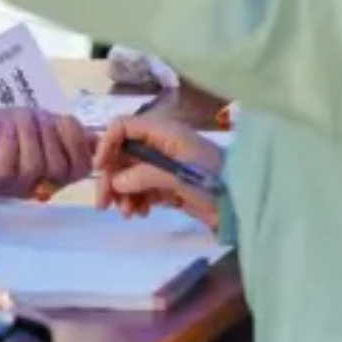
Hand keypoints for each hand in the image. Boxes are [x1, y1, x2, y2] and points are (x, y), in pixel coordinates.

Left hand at [0, 109, 94, 196]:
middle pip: (60, 168)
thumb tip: (99, 139)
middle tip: (38, 119)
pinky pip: (8, 166)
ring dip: (30, 133)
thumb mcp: (44, 126)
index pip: (80, 168)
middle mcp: (34, 186)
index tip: (65, 122)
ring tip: (21, 119)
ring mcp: (12, 186)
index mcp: (52, 175)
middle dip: (52, 135)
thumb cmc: (6, 128)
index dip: (79, 143)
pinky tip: (7, 129)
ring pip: (35, 166)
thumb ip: (69, 133)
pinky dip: (11, 140)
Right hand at [94, 117, 222, 229]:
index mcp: (163, 133)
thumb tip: (116, 182)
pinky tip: (141, 213)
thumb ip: (143, 175)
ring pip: (130, 175)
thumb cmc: (212, 180)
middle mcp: (160, 145)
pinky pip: (142, 190)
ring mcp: (164, 166)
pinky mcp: (169, 186)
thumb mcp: (177, 175)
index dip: (107, 144)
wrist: (242, 205)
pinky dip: (137, 201)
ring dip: (123, 194)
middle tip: (104, 205)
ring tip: (129, 214)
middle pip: (122, 155)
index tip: (99, 169)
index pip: (123, 127)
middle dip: (112, 178)